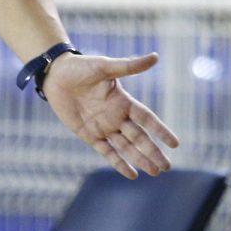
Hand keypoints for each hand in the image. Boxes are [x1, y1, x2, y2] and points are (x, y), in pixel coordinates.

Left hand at [42, 53, 179, 178]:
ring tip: (154, 172)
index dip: (160, 130)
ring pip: (126, 147)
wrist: (55, 75)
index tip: (175, 144)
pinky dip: (118, 162)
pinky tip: (132, 174)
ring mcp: (103, 127)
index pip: (147, 119)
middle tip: (167, 167)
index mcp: (123, 101)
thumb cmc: (80, 67)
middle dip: (152, 152)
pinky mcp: (88, 134)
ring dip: (140, 159)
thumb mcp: (105, 67)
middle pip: (139, 137)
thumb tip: (155, 56)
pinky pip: (106, 151)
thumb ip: (128, 66)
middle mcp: (116, 116)